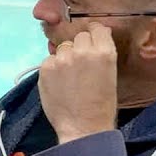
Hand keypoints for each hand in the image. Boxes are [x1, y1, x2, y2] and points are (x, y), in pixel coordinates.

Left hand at [39, 22, 118, 144]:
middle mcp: (82, 51)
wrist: (83, 127)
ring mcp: (62, 59)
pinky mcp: (46, 67)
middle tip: (81, 65)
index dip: (94, 33)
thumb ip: (101, 53)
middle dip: (80, 47)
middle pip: (79, 37)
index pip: (97, 29)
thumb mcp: (109, 74)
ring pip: (63, 48)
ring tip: (69, 77)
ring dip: (65, 56)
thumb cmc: (101, 105)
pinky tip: (59, 83)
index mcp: (104, 52)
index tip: (92, 38)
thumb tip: (94, 36)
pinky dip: (53, 68)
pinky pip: (49, 60)